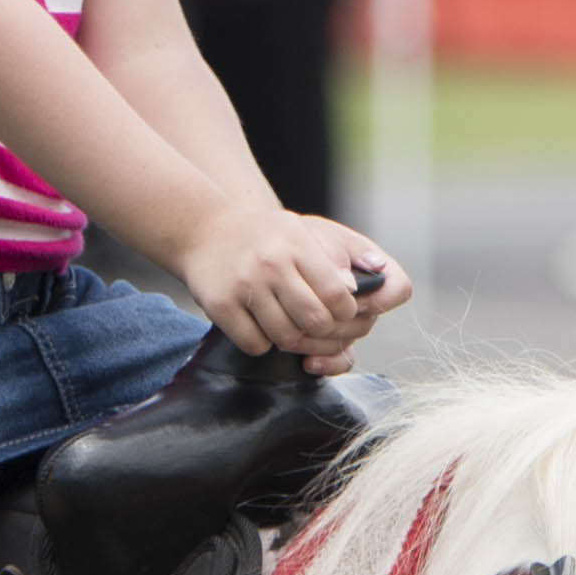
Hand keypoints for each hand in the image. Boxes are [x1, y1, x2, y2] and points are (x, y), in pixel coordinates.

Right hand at [165, 207, 409, 374]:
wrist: (202, 230)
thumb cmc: (263, 236)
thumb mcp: (301, 231)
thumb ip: (337, 256)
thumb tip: (372, 278)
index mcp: (297, 245)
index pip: (337, 295)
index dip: (347, 313)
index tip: (342, 313)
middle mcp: (271, 264)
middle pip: (315, 321)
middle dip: (323, 332)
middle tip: (318, 327)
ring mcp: (244, 285)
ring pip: (285, 337)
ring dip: (292, 340)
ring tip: (290, 324)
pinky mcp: (220, 305)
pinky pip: (255, 344)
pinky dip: (262, 343)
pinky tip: (261, 325)